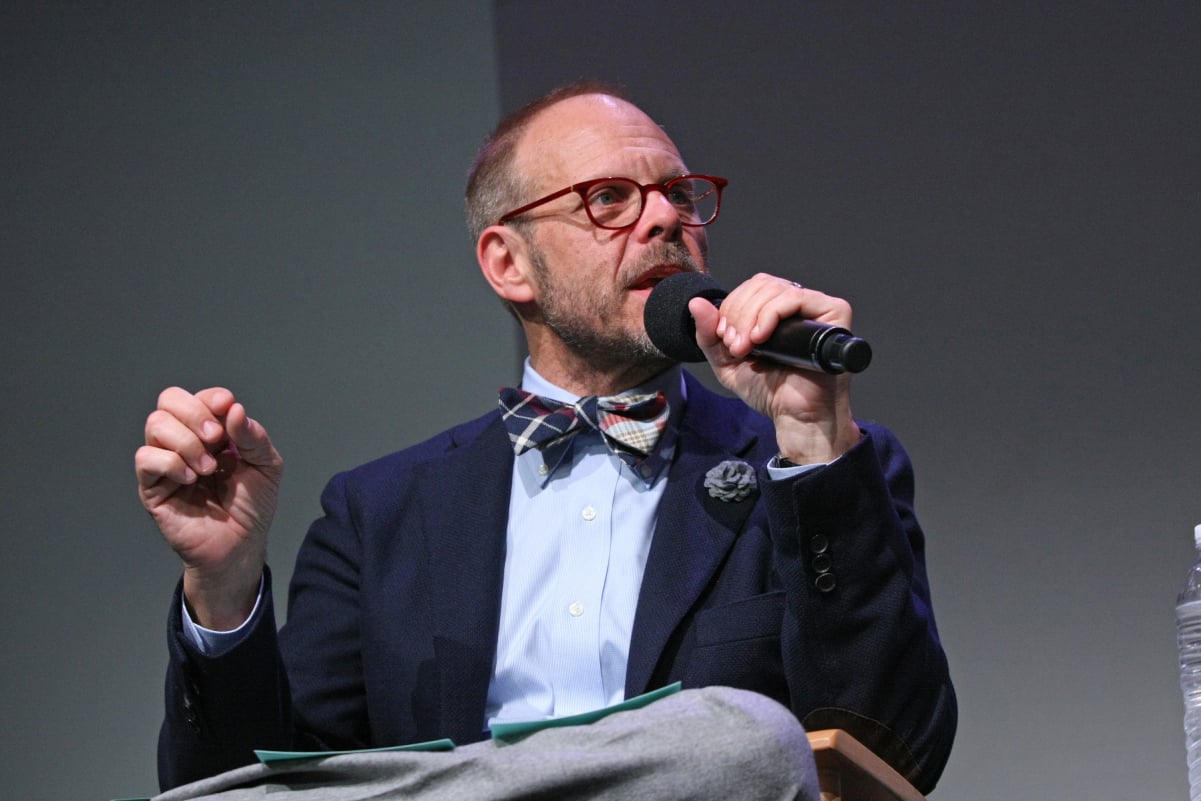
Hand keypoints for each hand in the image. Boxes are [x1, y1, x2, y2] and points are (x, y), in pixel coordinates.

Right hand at [135, 387, 282, 628]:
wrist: (240, 546)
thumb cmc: (252, 507)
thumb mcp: (266, 466)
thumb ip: (252, 436)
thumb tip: (233, 408)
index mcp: (213, 432)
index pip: (200, 398)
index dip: (211, 398)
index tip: (227, 406)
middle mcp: (186, 442)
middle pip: (169, 401)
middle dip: (195, 412)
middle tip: (216, 437)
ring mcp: (166, 463)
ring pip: (156, 424)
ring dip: (187, 441)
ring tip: (208, 468)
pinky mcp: (151, 486)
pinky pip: (146, 458)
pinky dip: (170, 462)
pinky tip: (191, 479)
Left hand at [688, 273, 860, 464]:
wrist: (795, 417)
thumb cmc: (770, 392)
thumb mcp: (727, 362)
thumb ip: (709, 335)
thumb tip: (696, 303)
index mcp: (777, 311)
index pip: (752, 287)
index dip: (733, 307)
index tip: (726, 339)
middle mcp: (799, 306)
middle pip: (762, 284)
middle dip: (738, 313)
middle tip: (736, 346)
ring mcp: (817, 308)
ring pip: (776, 289)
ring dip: (750, 317)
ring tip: (748, 348)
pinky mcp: (834, 313)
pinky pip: (796, 298)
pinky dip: (771, 314)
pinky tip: (762, 338)